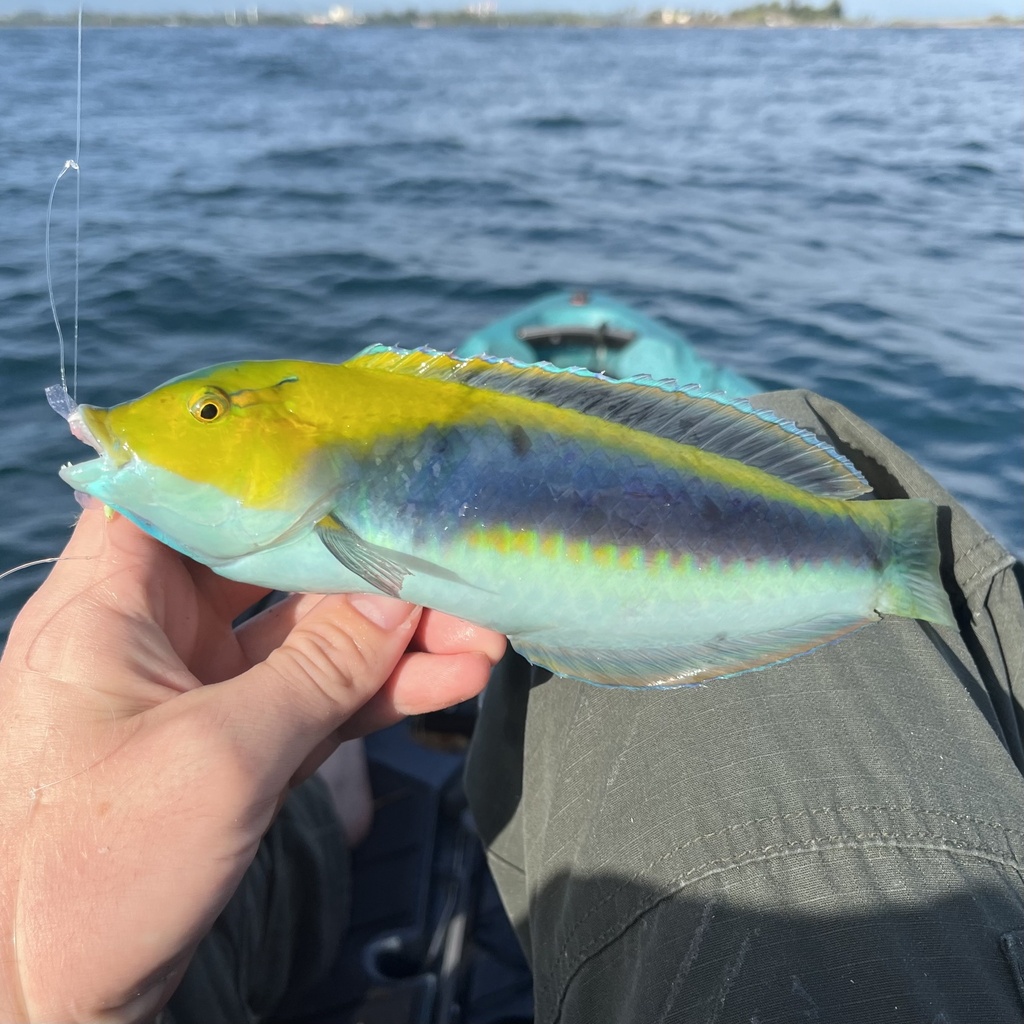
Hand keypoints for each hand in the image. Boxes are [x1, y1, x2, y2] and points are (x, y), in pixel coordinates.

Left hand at [0, 508, 504, 1022]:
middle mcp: (152, 631)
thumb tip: (399, 596)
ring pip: (309, 636)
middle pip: (270, 565)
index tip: (346, 452)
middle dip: (364, 569)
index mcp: (107, 605)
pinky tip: (450, 681)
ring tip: (479, 638)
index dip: (258, 465)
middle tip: (449, 565)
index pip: (178, 492)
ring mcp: (201, 687)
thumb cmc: (92, 871)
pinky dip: (379, 692)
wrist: (54, 1003)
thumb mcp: (221, 756)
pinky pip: (318, 697)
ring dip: (392, 638)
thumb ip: (320, 669)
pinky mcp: (240, 740)